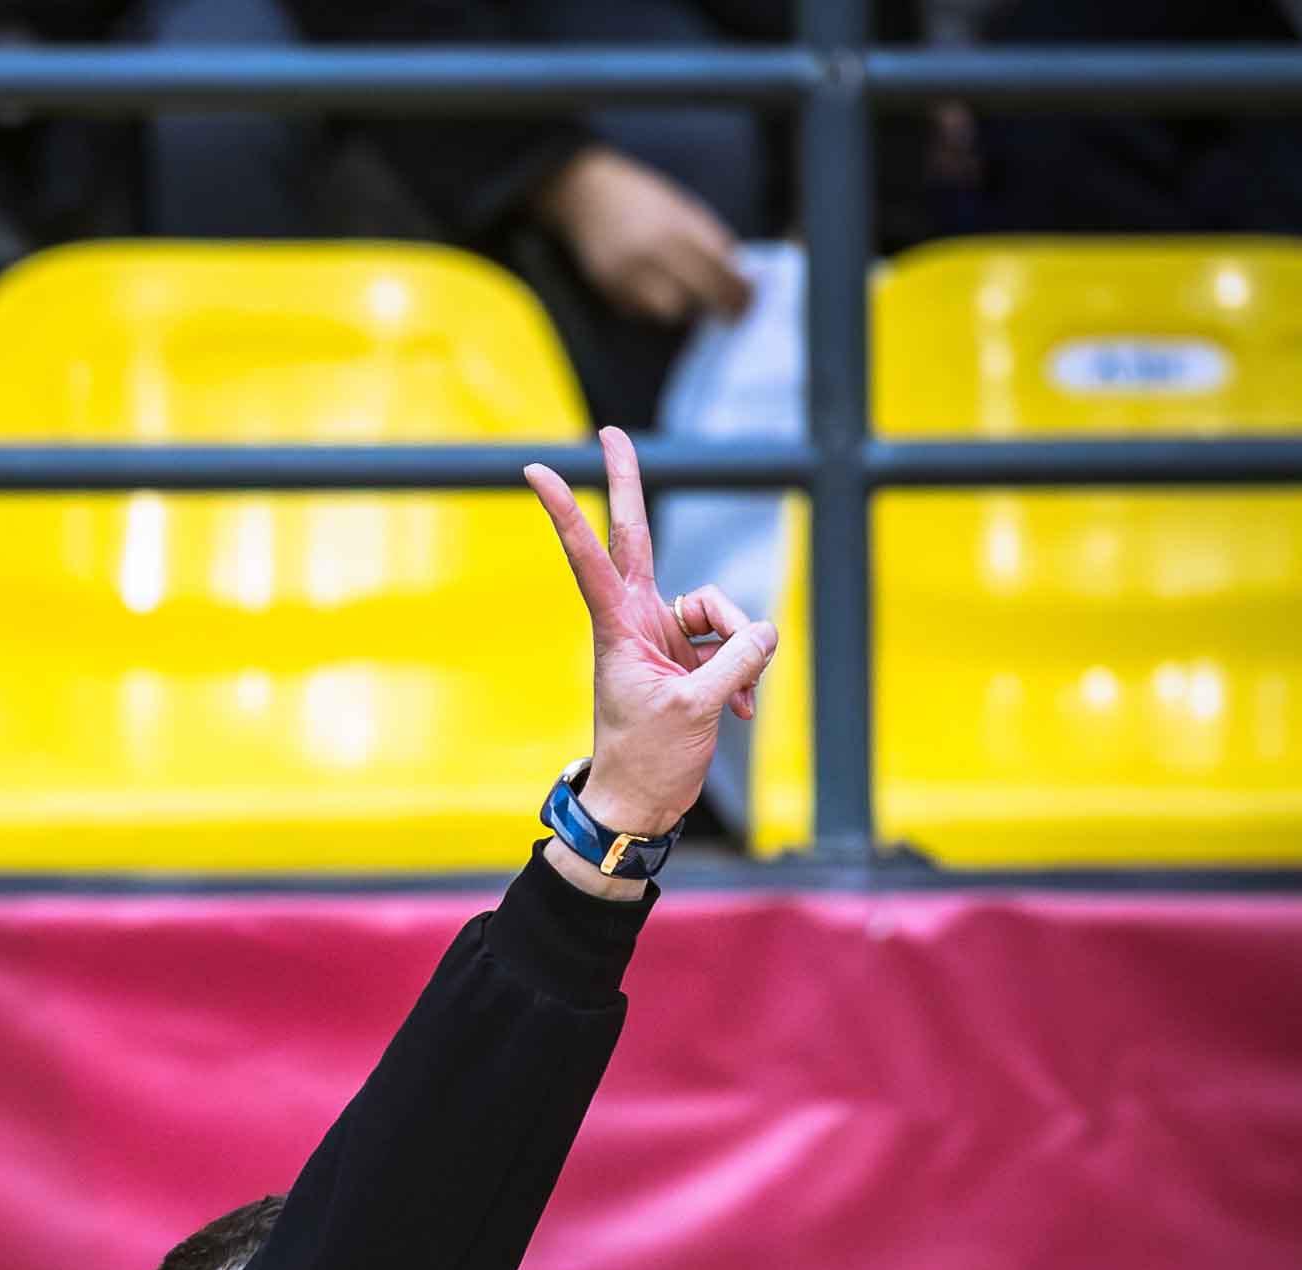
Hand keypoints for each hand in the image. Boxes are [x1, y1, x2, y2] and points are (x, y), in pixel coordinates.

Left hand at [523, 428, 776, 840]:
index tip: (536, 471)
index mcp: (619, 627)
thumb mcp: (696, 709)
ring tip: (737, 699)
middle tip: (610, 431)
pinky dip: (745, 673)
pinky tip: (741, 709)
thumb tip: (765, 633)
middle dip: (629, 484)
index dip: (569, 511)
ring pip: (720, 609)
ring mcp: (665, 636)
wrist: (642, 806)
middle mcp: (638, 620)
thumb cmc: (650, 761)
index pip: (591, 555)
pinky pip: (734, 644)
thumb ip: (737, 660)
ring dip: (742, 650)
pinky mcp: (691, 658)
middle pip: (639, 537)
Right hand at [540, 145, 749, 325]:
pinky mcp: (609, 290)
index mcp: (677, 225)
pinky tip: (654, 289)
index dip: (740, 290)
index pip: (720, 268)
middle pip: (700, 296)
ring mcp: (629, 274)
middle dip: (722, 308)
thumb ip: (708, 238)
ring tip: (688, 296)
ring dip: (686, 309)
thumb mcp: (681, 207)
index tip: (751, 301)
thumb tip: (737, 273)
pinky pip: (643, 312)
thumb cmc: (641, 198)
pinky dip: (655, 307)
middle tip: (734, 316)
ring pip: (671, 312)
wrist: (585, 193)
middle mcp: (653, 251)